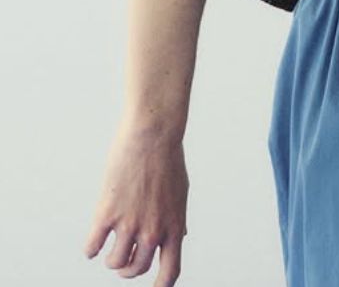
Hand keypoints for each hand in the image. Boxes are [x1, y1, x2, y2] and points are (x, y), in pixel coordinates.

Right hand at [83, 120, 189, 284]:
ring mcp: (129, 224)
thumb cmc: (168, 159)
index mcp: (174, 227)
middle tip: (123, 261)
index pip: (169, 273)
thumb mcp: (180, 192)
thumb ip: (177, 219)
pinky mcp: (106, 213)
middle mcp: (152, 231)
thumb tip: (179, 237)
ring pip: (114, 262)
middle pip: (136, 269)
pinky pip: (92, 247)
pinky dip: (91, 249)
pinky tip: (93, 242)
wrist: (153, 133)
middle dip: (128, 269)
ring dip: (111, 259)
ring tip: (110, 248)